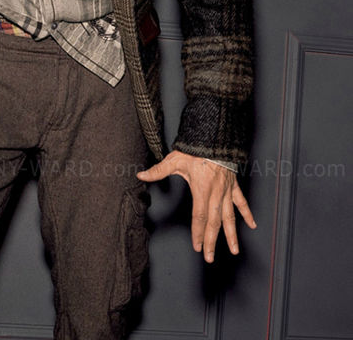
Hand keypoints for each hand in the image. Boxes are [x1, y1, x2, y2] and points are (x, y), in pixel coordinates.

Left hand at [136, 150, 255, 262]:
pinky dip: (247, 213)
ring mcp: (226, 190)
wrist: (215, 136)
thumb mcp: (174, 159)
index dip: (198, 232)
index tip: (197, 246)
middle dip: (212, 241)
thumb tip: (141, 175)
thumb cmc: (196, 148)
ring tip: (234, 250)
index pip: (199, 216)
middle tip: (209, 257)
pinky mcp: (233, 184)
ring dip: (231, 234)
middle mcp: (216, 193)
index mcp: (202, 189)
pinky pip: (241, 201)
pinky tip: (253, 225)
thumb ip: (158, 170)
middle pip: (214, 222)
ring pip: (230, 216)